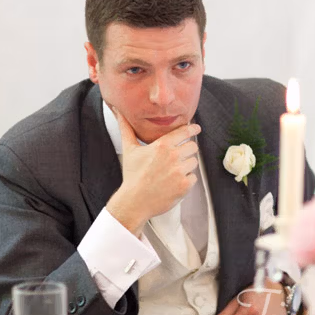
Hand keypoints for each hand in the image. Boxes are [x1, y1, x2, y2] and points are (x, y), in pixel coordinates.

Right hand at [104, 108, 200, 234]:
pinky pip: (194, 177)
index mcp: (161, 146)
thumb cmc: (132, 176)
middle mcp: (172, 156)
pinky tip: (173, 183)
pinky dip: (186, 180)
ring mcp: (179, 171)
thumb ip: (126, 129)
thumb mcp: (129, 150)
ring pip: (194, 162)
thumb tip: (118, 112)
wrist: (134, 202)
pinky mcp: (185, 185)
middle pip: (192, 146)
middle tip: (175, 159)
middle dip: (186, 151)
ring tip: (171, 173)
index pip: (184, 132)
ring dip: (186, 166)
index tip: (196, 128)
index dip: (192, 129)